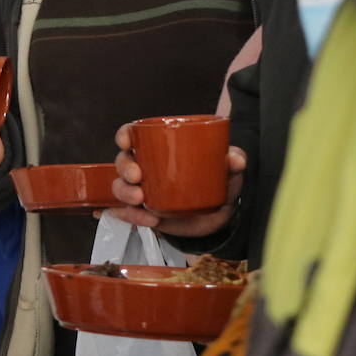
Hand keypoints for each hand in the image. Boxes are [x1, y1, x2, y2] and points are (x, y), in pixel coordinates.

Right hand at [109, 123, 245, 235]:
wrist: (219, 217)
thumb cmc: (217, 183)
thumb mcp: (227, 169)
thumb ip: (234, 160)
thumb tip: (235, 159)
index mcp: (159, 150)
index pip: (133, 136)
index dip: (125, 136)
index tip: (127, 142)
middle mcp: (145, 168)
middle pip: (122, 161)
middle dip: (125, 167)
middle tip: (137, 176)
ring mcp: (142, 191)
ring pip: (120, 188)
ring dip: (125, 193)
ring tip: (141, 200)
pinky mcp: (143, 213)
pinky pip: (127, 214)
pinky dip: (131, 216)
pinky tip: (147, 220)